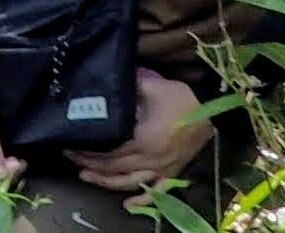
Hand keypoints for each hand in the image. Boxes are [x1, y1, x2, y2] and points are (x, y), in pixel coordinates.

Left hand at [71, 68, 212, 190]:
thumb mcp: (152, 86)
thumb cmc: (182, 100)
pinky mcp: (173, 172)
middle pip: (114, 167)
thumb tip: (109, 80)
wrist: (214, 113)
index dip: (88, 150)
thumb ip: (129, 86)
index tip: (70, 144)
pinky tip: (128, 205)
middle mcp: (150, 159)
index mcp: (142, 139)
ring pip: (129, 181)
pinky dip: (142, 200)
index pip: (109, 150)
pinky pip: (156, 190)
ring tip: (86, 176)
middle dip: (90, 164)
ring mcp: (162, 168)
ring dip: (106, 182)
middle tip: (70, 157)